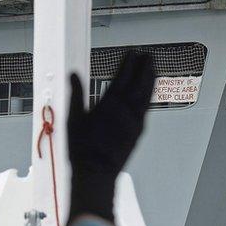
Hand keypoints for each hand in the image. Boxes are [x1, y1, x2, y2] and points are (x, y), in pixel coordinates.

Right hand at [67, 52, 154, 223]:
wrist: (95, 173)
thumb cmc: (81, 148)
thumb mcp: (73, 118)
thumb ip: (76, 93)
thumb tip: (73, 74)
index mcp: (110, 104)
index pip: (123, 77)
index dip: (129, 63)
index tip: (132, 53)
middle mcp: (126, 111)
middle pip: (140, 83)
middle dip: (145, 68)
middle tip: (148, 56)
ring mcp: (135, 122)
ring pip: (147, 96)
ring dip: (150, 80)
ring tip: (152, 69)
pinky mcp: (138, 132)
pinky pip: (146, 109)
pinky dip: (149, 97)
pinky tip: (148, 93)